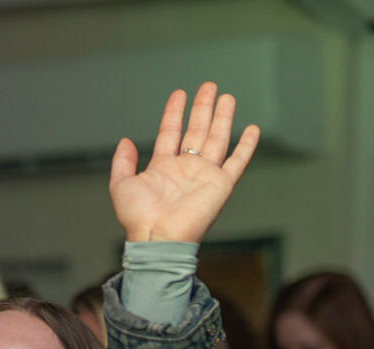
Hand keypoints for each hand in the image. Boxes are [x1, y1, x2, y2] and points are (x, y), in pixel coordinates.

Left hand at [110, 82, 260, 244]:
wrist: (158, 238)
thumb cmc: (139, 218)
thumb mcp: (121, 185)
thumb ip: (122, 162)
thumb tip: (125, 140)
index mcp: (163, 168)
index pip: (171, 133)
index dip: (174, 113)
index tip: (180, 94)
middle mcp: (186, 169)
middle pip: (197, 131)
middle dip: (202, 108)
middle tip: (209, 86)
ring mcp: (205, 175)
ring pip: (217, 139)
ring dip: (222, 118)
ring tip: (227, 96)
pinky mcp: (221, 185)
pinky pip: (237, 161)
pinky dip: (246, 146)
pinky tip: (252, 129)